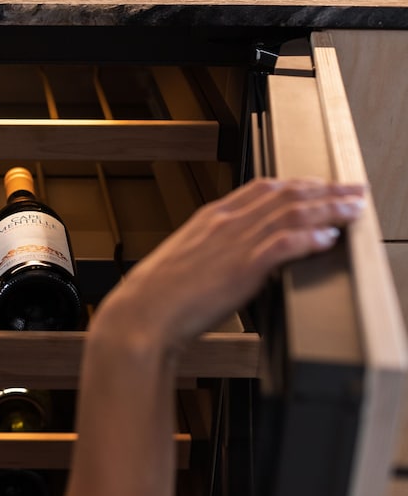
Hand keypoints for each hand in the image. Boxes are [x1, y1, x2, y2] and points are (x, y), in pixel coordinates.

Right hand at [93, 177, 366, 353]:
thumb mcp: (187, 260)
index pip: (261, 188)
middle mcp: (225, 223)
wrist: (143, 312)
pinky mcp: (241, 267)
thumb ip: (214, 250)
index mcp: (210, 217)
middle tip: (352, 190)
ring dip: (328, 209)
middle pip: (285, 195)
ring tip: (353, 208)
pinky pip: (284, 245)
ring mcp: (234, 243)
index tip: (319, 185)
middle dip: (325, 190)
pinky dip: (309, 238)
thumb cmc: (159, 294)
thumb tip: (236, 257)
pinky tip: (328, 239)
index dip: (296, 183)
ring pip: (292, 214)